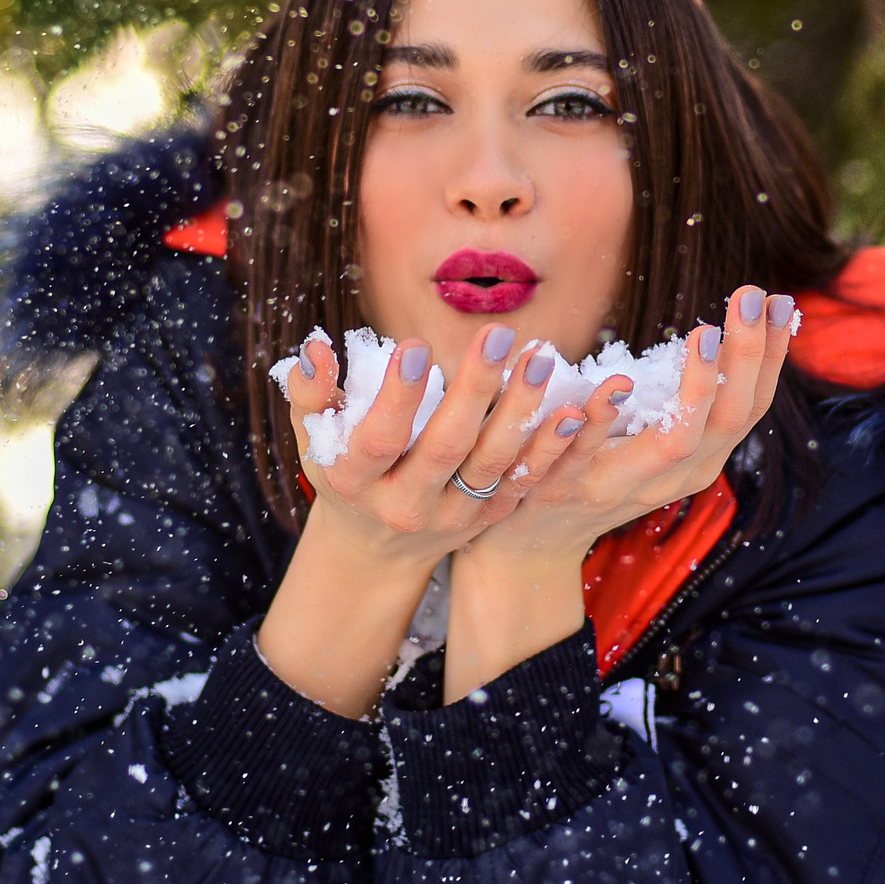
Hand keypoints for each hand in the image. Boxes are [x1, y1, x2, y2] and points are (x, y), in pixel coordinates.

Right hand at [284, 320, 581, 567]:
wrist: (375, 549)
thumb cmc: (342, 474)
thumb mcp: (316, 440)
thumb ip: (311, 396)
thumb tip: (316, 349)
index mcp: (356, 482)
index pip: (378, 441)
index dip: (396, 399)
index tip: (415, 347)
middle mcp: (405, 506)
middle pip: (445, 449)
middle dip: (474, 390)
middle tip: (499, 334)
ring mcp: (450, 518)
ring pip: (491, 466)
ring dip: (522, 412)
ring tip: (541, 359)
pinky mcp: (485, 521)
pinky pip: (521, 484)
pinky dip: (548, 450)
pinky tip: (573, 412)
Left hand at [441, 287, 796, 701]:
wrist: (532, 542)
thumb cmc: (600, 470)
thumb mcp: (655, 438)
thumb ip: (683, 398)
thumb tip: (720, 332)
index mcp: (700, 459)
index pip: (750, 406)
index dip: (769, 356)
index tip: (778, 301)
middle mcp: (675, 477)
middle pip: (727, 419)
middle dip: (745, 357)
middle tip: (749, 297)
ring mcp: (626, 486)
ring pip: (676, 442)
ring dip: (696, 387)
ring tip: (704, 334)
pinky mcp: (572, 488)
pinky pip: (593, 453)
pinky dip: (606, 417)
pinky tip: (616, 383)